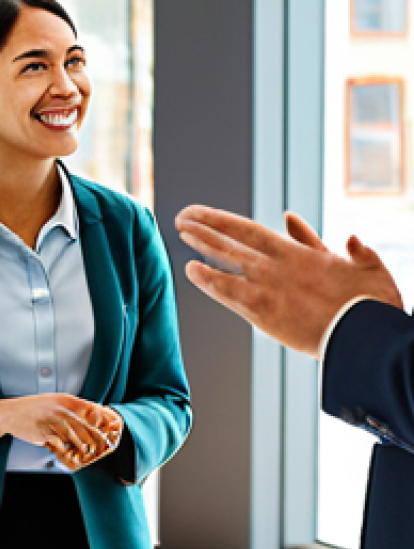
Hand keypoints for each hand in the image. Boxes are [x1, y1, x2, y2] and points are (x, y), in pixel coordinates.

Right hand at [0, 395, 121, 467]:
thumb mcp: (52, 403)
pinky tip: (67, 453)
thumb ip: (69, 410)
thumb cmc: (33, 410)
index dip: (103, 421)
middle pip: (86, 426)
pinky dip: (65, 451)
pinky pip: (60, 444)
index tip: (111, 430)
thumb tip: (88, 421)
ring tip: (86, 451)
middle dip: (95, 439)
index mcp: (65, 399)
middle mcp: (61, 408)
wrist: (9, 414)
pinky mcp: (44, 432)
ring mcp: (52, 420)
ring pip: (75, 437)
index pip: (92, 409)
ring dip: (82, 446)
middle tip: (100, 447)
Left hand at [176, 205, 402, 356]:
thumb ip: (318, 243)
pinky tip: (191, 269)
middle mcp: (275, 265)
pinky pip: (227, 292)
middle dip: (204, 227)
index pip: (249, 230)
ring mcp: (266, 287)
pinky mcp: (262, 311)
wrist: (367, 336)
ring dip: (201, 244)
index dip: (221, 220)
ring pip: (225, 259)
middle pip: (230, 240)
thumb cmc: (368, 304)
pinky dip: (208, 279)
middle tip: (182, 217)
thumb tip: (293, 219)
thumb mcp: (356, 264)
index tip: (201, 213)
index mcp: (295, 253)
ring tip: (180, 232)